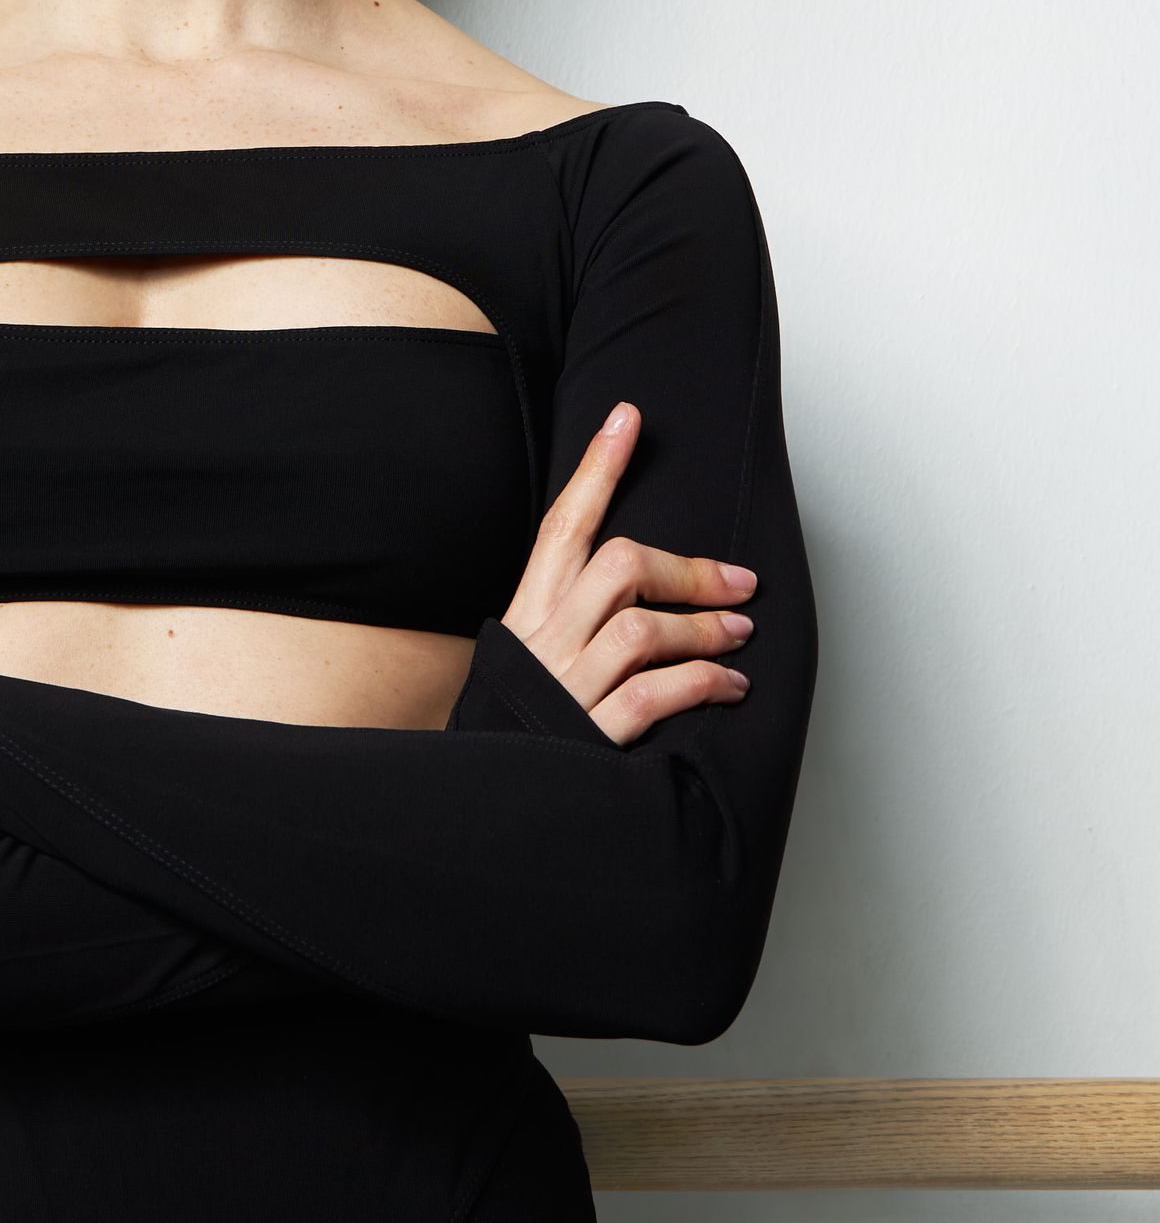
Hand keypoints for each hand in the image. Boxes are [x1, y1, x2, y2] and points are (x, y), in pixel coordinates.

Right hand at [501, 402, 756, 745]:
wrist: (483, 804)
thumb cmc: (520, 729)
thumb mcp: (529, 660)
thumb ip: (569, 618)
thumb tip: (634, 582)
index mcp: (528, 614)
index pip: (564, 525)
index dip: (597, 468)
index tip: (628, 417)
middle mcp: (542, 641)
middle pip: (618, 567)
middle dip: (690, 569)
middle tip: (739, 583)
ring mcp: (562, 687)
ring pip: (641, 630)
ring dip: (704, 628)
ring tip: (740, 635)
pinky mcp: (585, 735)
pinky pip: (650, 694)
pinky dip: (699, 683)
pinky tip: (727, 686)